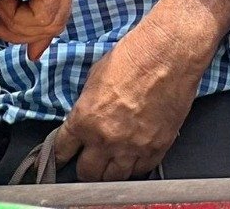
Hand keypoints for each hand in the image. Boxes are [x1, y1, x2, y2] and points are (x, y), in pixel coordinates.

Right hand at [0, 0, 72, 59]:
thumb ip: (9, 3)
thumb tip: (34, 51)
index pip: (57, 13)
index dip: (41, 36)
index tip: (32, 53)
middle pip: (52, 24)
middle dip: (21, 34)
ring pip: (47, 23)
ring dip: (15, 24)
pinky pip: (44, 14)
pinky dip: (18, 15)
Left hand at [55, 18, 201, 181]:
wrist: (169, 51)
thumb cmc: (134, 54)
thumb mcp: (96, 75)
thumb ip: (88, 104)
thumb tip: (87, 115)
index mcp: (84, 119)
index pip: (61, 151)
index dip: (61, 155)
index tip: (64, 157)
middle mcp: (104, 139)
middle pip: (86, 173)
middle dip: (87, 165)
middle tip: (92, 159)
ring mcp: (131, 147)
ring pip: (112, 179)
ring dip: (111, 170)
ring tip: (115, 160)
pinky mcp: (156, 147)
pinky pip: (141, 170)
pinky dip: (137, 165)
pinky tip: (137, 154)